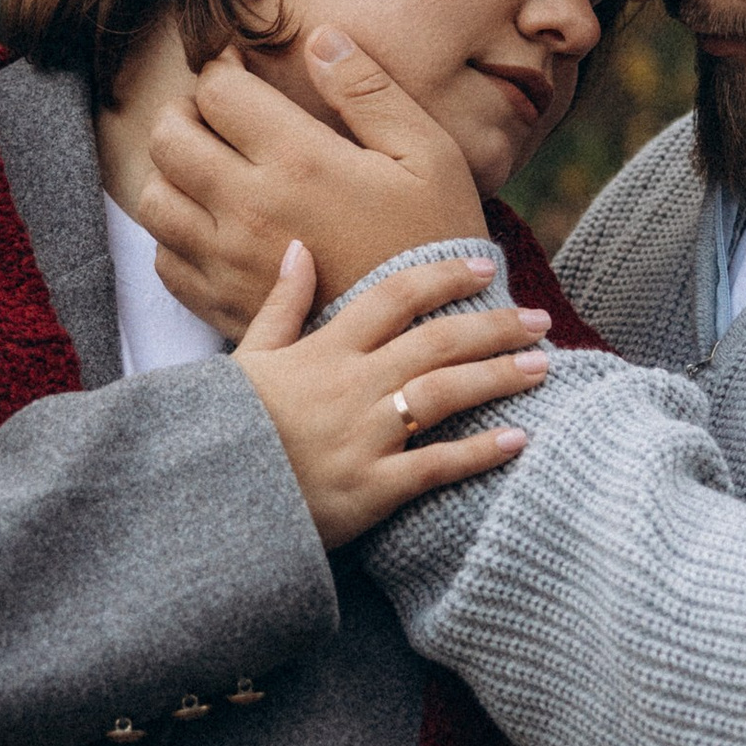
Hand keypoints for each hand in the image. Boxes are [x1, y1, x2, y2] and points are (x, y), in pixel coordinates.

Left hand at [141, 29, 488, 328]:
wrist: (429, 335)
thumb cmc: (434, 238)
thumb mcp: (426, 153)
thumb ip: (369, 90)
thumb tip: (320, 38)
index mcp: (298, 160)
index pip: (218, 90)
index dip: (223, 68)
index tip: (239, 69)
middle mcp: (248, 208)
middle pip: (168, 138)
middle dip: (184, 112)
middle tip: (215, 113)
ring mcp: (228, 261)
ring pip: (153, 199)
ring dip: (172, 173)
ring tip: (207, 167)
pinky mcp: (222, 304)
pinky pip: (165, 260)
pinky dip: (177, 235)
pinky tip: (213, 225)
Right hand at [230, 241, 550, 549]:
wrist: (203, 498)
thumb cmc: (224, 427)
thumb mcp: (247, 357)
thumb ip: (281, 305)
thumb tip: (299, 248)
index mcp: (323, 350)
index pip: (395, 296)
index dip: (444, 276)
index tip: (485, 267)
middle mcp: (351, 386)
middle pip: (437, 341)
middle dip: (494, 326)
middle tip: (539, 319)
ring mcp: (364, 438)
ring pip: (446, 394)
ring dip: (499, 376)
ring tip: (543, 366)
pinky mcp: (371, 490)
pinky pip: (437, 466)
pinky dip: (480, 451)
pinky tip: (520, 439)